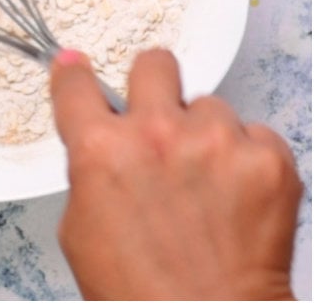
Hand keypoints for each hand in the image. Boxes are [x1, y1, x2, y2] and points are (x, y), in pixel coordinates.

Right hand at [50, 48, 302, 299]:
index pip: (78, 85)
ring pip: (211, 106)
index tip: (77, 67)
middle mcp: (157, 135)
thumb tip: (100, 148)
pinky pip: (257, 135)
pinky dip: (248, 159)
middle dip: (154, 87)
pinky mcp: (268, 160)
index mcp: (101, 150)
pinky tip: (236, 196)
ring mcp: (218, 143)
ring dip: (205, 133)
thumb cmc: (140, 291)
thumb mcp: (81, 228)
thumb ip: (91, 171)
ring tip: (206, 181)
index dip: (75, 75)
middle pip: (155, 64)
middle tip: (159, 118)